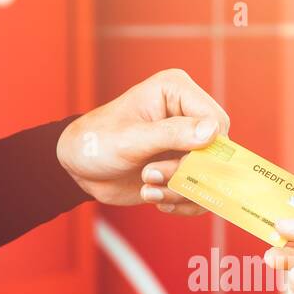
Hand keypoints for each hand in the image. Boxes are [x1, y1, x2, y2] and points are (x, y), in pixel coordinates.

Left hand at [56, 68, 228, 212]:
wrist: (77, 168)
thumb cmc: (96, 141)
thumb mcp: (131, 138)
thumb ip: (172, 134)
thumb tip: (212, 131)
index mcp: (176, 91)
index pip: (216, 121)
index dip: (206, 149)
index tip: (181, 165)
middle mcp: (187, 114)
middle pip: (216, 152)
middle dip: (187, 173)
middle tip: (151, 175)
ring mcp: (187, 144)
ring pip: (210, 176)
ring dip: (181, 190)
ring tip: (148, 186)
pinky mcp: (183, 168)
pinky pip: (201, 192)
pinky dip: (182, 202)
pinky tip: (156, 198)